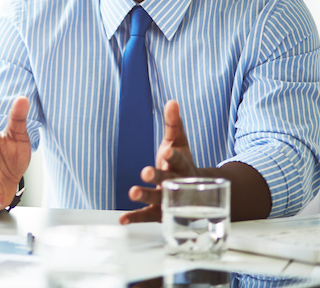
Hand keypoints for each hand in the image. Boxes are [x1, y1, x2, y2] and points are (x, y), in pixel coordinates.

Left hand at [119, 100, 199, 223]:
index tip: (165, 151)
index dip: (173, 156)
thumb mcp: (180, 143)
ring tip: (133, 191)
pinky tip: (122, 219)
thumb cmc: (183, 164)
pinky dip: (135, 218)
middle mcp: (178, 185)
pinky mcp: (160, 214)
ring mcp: (169, 201)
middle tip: (146, 171)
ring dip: (145, 196)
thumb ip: (174, 124)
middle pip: (169, 181)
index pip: (179, 160)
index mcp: (183, 166)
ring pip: (158, 200)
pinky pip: (147, 217)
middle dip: (158, 176)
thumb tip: (171, 101)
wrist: (197, 194)